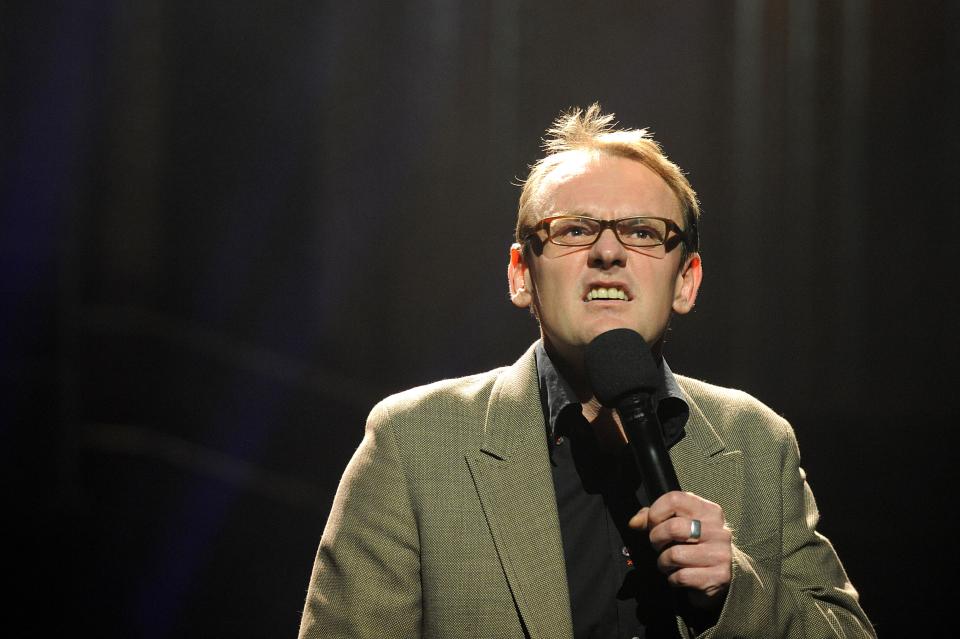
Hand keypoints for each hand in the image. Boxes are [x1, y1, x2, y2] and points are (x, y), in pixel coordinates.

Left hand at [629, 491, 731, 609]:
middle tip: (658, 546)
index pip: (674, 499)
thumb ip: (655, 518)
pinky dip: (673, 578)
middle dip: (656, 539)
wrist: (724, 576)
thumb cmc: (695, 546)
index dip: (655, 513)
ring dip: (663, 562)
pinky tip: (679, 575)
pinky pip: (681, 576)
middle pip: (673, 528)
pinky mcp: (719, 576)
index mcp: (708, 511)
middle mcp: (718, 530)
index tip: (652, 524)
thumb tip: (635, 522)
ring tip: (669, 563)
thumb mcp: (679, 525)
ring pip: (675, 555)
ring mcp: (721, 553)